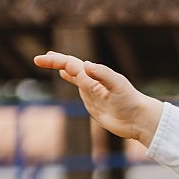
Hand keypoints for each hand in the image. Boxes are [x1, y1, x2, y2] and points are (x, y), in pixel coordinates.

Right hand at [33, 53, 162, 147]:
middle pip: (70, 67)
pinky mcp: (93, 102)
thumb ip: (102, 74)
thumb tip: (85, 65)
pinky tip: (65, 75)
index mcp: (95, 75)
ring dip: (61, 67)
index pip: (71, 64)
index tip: (40, 59)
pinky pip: (79, 87)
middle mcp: (91, 80)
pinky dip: (70, 79)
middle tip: (39, 58)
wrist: (139, 119)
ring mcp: (91, 91)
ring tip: (50, 61)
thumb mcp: (118, 86)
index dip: (55, 61)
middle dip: (55, 62)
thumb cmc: (131, 102)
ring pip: (73, 75)